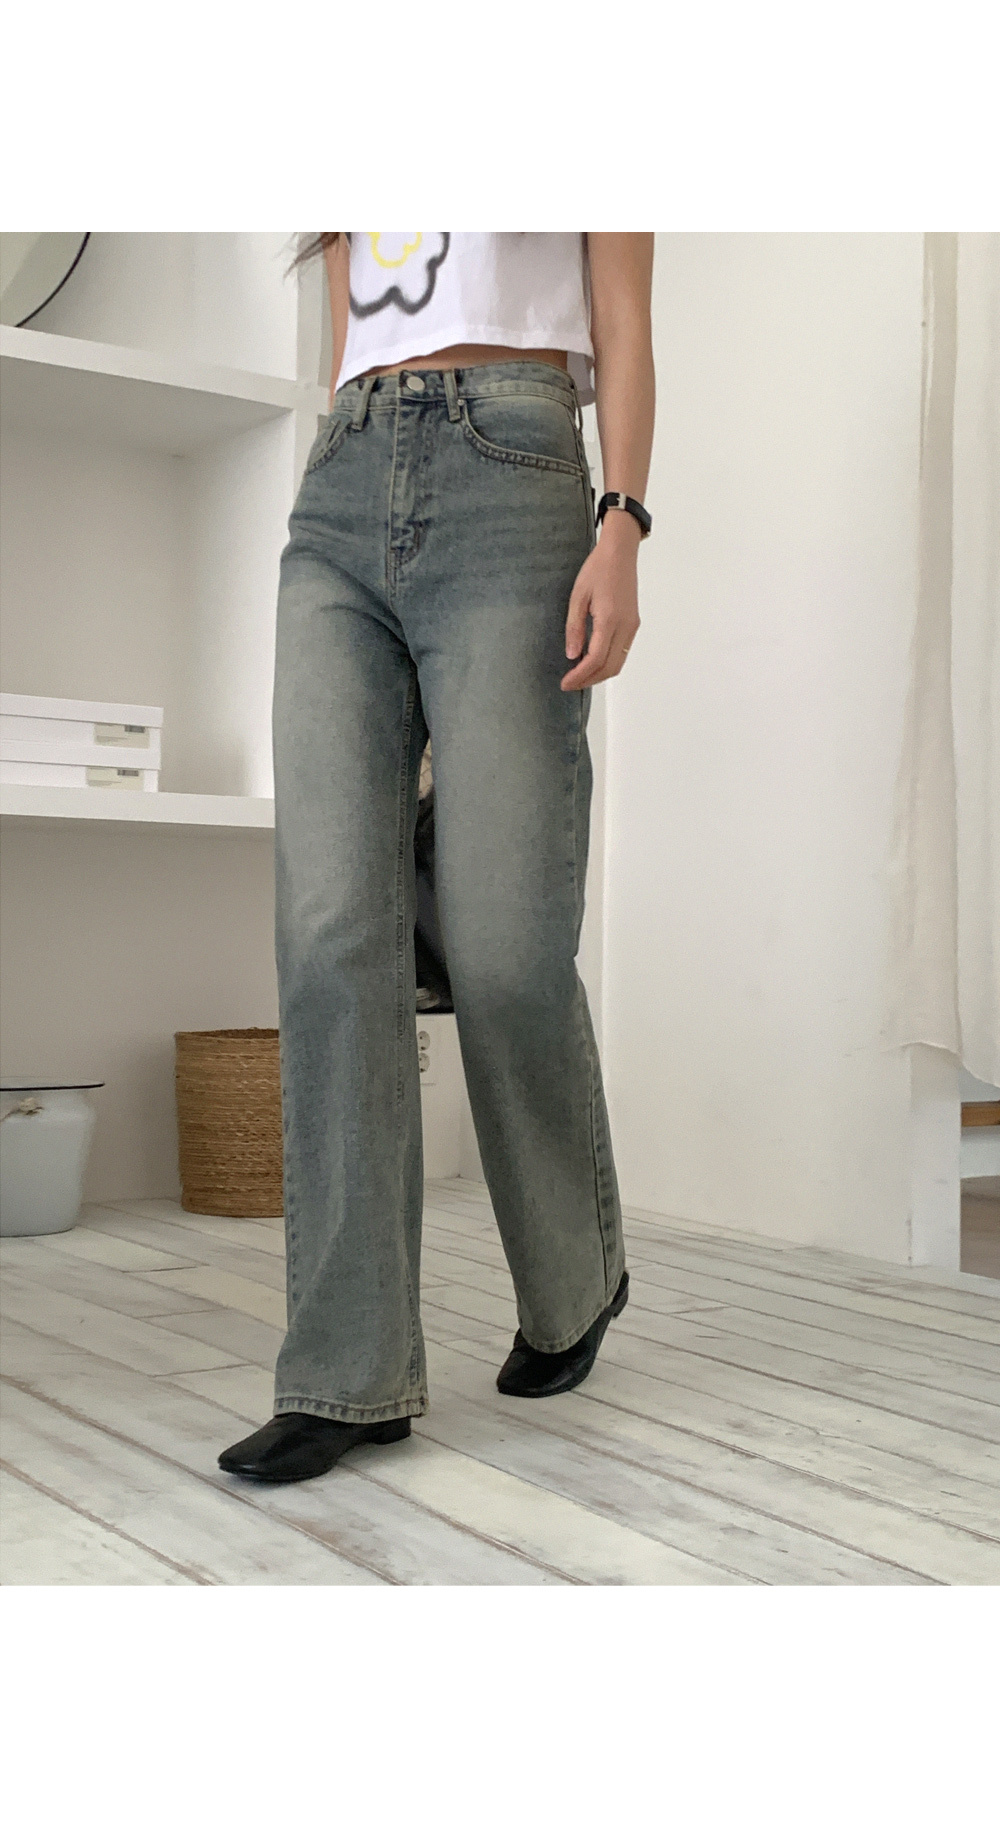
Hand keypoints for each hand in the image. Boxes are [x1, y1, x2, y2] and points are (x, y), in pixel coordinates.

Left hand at [561, 513, 641, 689]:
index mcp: (609, 619)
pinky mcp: (633, 624)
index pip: (595, 659)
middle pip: (609, 667)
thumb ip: (574, 628)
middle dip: (589, 680)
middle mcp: (625, 627)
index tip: (565, 683)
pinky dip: (607, 663)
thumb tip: (572, 655)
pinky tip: (592, 661)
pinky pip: (622, 652)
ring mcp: (632, 627)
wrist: (620, 553)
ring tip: (579, 677)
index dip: (579, 676)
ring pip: (618, 663)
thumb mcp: (578, 597)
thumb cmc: (596, 570)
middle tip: (570, 685)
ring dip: (599, 674)